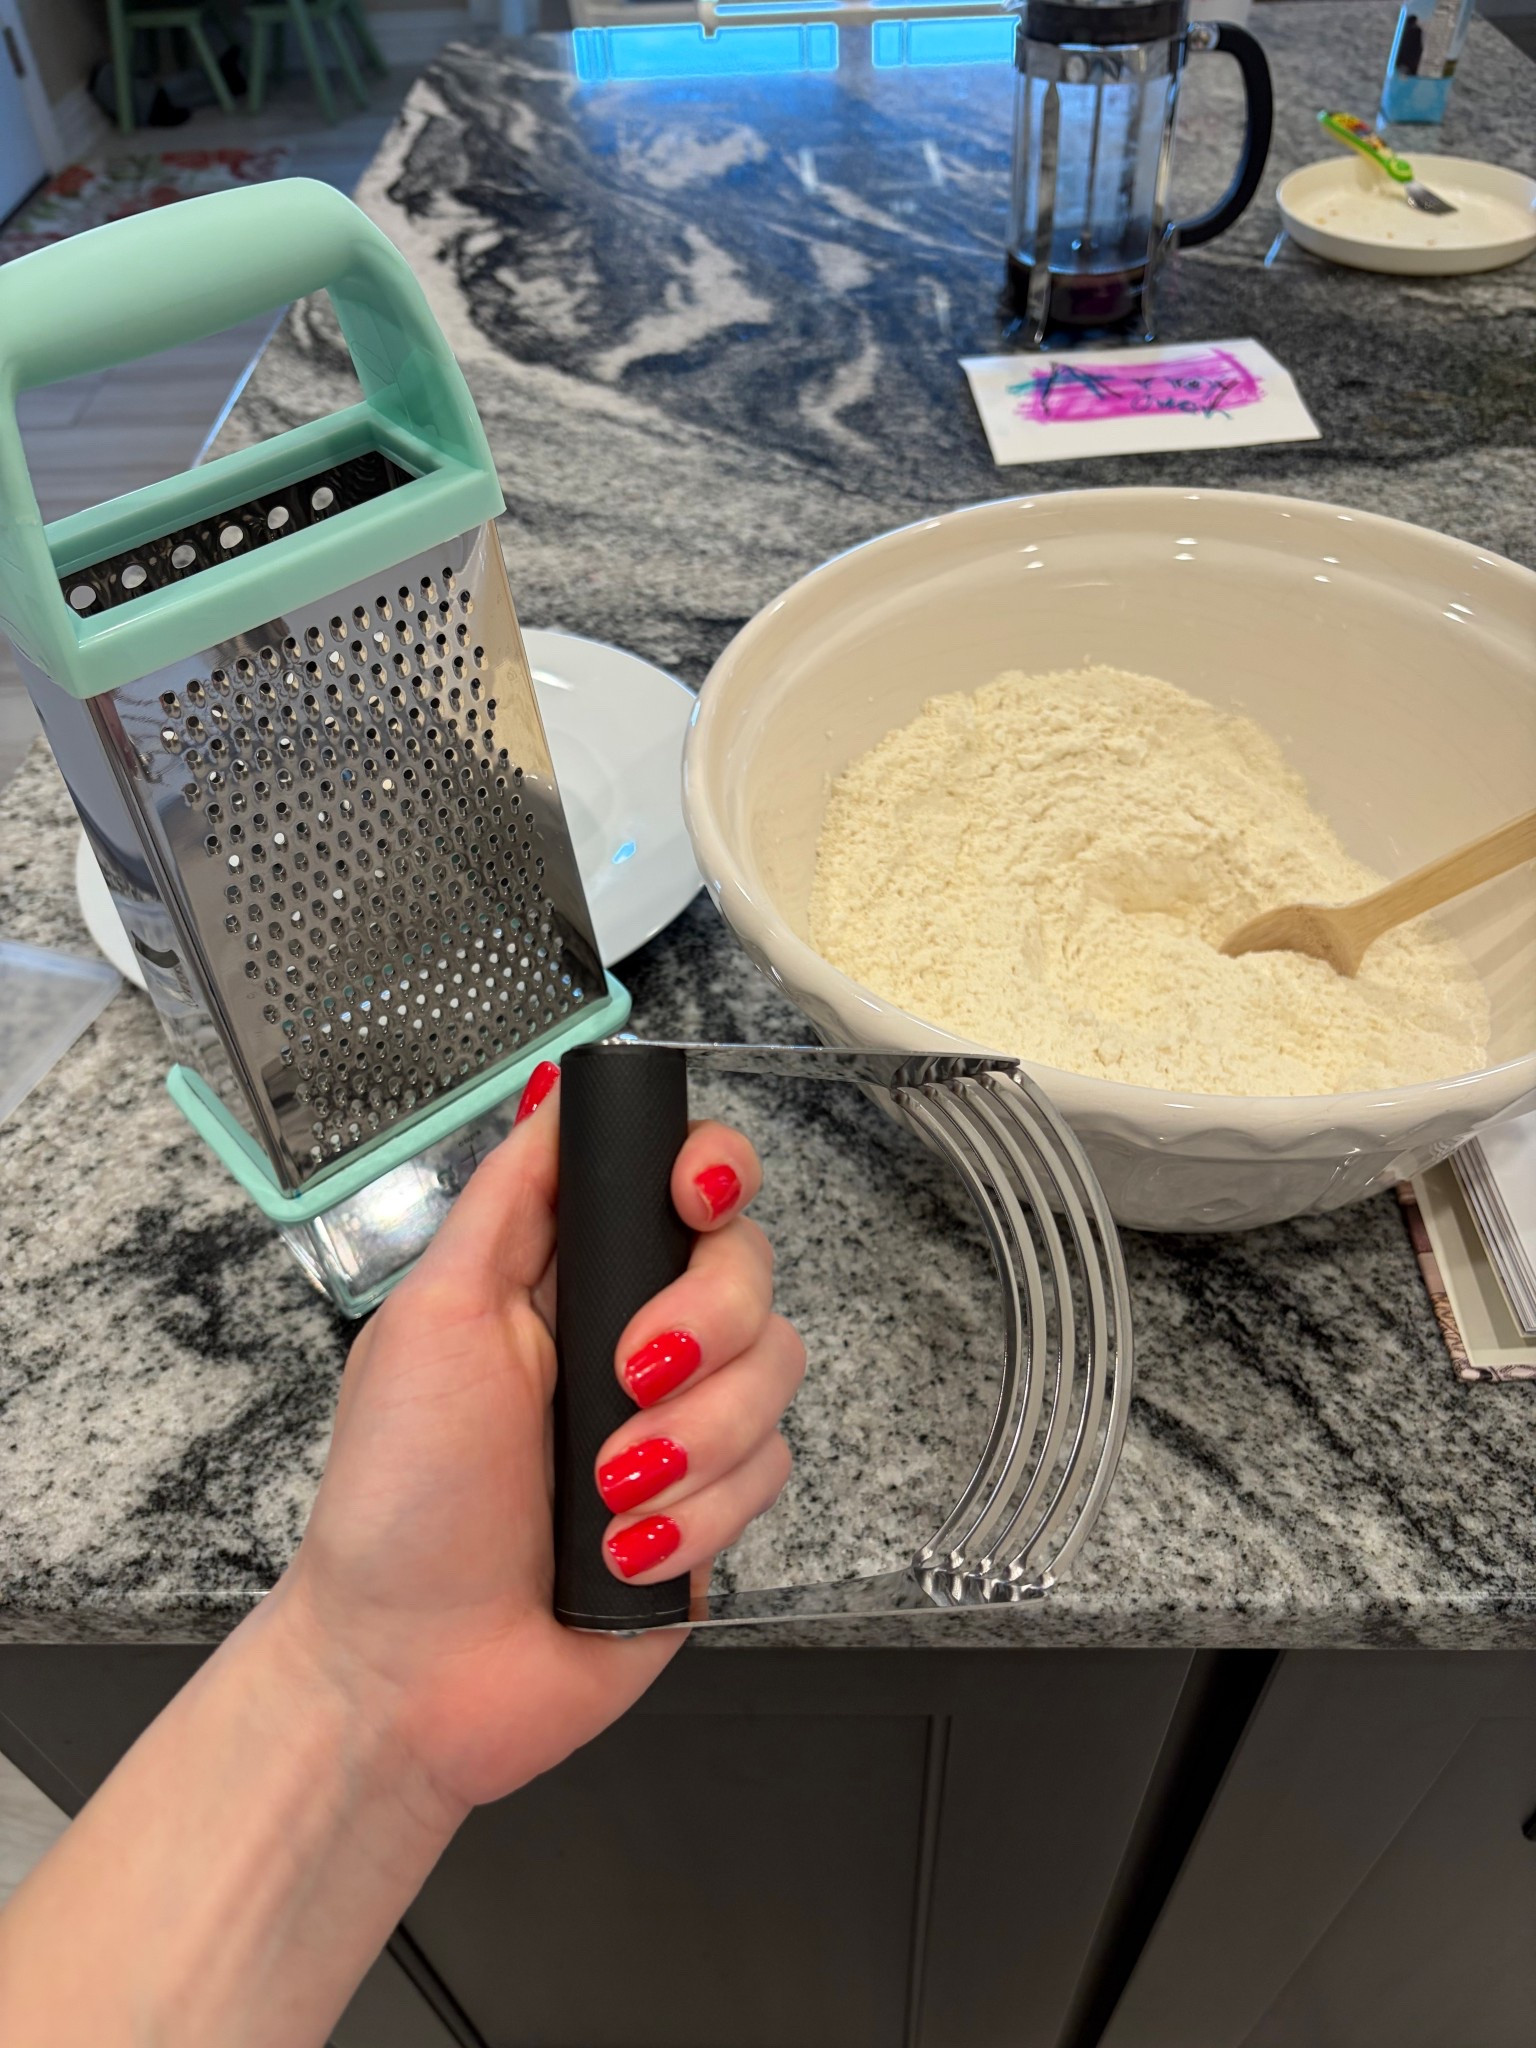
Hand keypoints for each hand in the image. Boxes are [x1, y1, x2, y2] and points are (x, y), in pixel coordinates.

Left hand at [270, 1065, 803, 1822]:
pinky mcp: (715, 1511)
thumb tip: (555, 1087)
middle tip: (628, 1374)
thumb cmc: (398, 1501)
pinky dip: (697, 1515)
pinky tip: (624, 1554)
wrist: (409, 1674)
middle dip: (705, 1322)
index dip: (712, 1170)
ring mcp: (683, 1424)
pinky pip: (771, 1475)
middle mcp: (635, 1335)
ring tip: (605, 1493)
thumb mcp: (431, 1319)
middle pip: (749, 1266)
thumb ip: (510, 1200)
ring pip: (776, 1372)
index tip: (694, 1198)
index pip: (680, 1180)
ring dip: (694, 1438)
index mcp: (566, 1276)